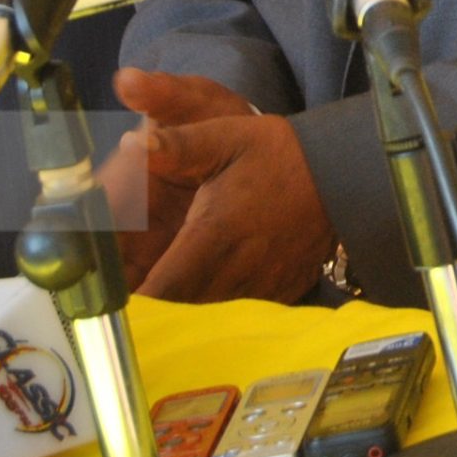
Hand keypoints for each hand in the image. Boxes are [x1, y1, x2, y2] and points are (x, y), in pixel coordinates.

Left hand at [103, 69, 335, 303]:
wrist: (343, 173)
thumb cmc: (278, 155)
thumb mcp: (225, 137)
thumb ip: (177, 146)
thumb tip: (134, 142)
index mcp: (215, 233)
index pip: (164, 289)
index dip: (135, 307)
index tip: (112, 310)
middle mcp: (238, 269)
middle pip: (180, 313)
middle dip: (152, 314)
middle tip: (127, 311)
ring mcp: (261, 288)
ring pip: (208, 319)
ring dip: (184, 315)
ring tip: (163, 306)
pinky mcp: (279, 296)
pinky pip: (239, 315)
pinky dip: (219, 314)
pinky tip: (210, 298)